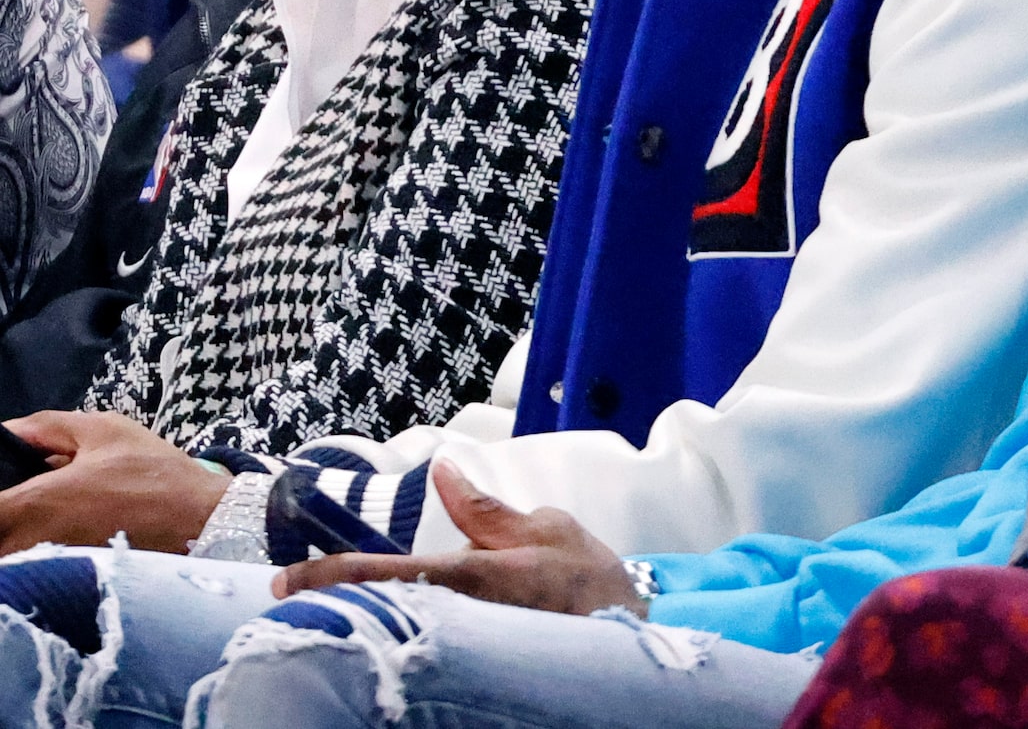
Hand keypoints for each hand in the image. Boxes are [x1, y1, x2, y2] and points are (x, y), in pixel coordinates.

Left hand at [0, 412, 230, 553]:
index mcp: (33, 504)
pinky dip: (34, 555)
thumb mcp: (106, 431)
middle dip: (8, 517)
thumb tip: (6, 431)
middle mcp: (29, 544)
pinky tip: (64, 535)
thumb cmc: (154, 475)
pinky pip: (31, 572)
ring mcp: (46, 572)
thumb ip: (46, 427)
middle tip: (28, 494)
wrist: (202, 523)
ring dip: (17, 537)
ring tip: (53, 513)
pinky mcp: (64, 588)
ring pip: (10, 558)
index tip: (9, 483)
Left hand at [271, 460, 640, 616]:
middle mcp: (461, 621)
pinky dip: (391, 640)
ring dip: (356, 623)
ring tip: (318, 616)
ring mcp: (464, 651)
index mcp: (475, 578)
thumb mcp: (545, 529)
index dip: (330, 578)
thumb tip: (441, 471)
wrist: (630, 636)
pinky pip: (421, 653)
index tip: (282, 583)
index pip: (388, 575)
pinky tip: (372, 636)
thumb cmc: (588, 580)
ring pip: (392, 637)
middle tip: (284, 602)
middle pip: (375, 616)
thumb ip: (485, 509)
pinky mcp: (471, 669)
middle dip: (329, 608)